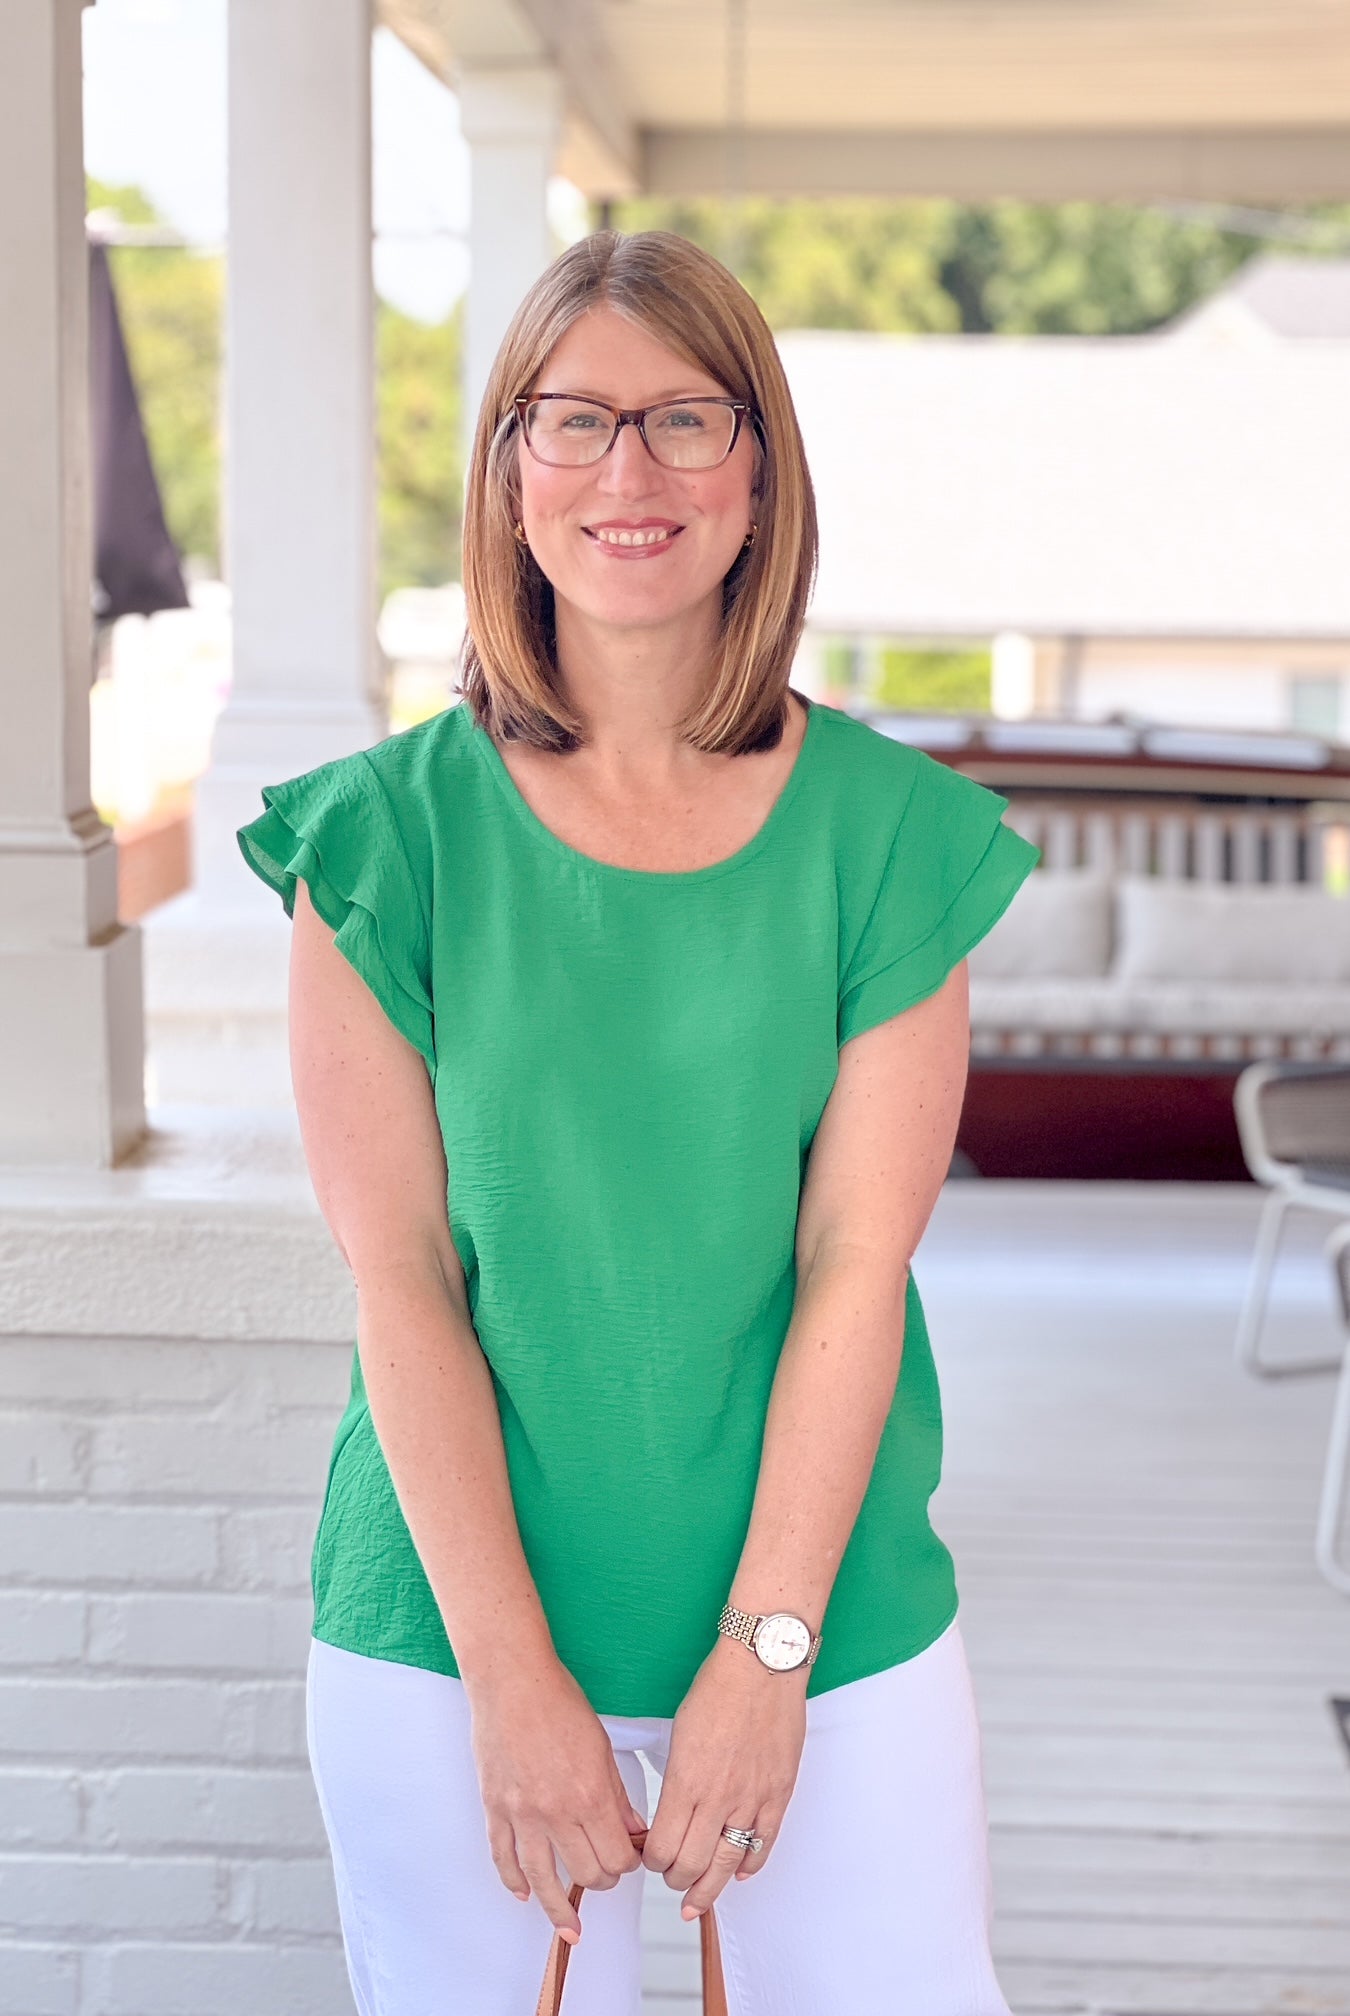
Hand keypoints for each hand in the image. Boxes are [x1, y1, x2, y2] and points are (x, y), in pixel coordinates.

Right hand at [466, 1658, 645, 1945]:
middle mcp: (556, 1812)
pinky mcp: (495, 1809)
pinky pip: (503, 1858)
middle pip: (585, 1872)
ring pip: (542, 1879)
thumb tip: (633, 1829)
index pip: (617, 1855)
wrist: (512, 1681)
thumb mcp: (602, 1746)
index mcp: (589, 1795)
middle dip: (601, 1879)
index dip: (628, 1863)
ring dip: (558, 1908)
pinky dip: (514, 1882)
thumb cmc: (559, 1703)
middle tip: (605, 1874)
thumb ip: (618, 1795)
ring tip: (568, 1928)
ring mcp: (521, 1814)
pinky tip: (524, 1895)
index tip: (630, 1858)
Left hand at [642, 1635, 805, 1918]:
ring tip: (698, 1901)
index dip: (652, 1861)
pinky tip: (740, 1874)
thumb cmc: (717, 1689)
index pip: (662, 1846)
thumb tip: (673, 1810)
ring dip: (710, 1889)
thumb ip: (677, 1779)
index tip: (649, 1859)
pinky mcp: (778, 1794)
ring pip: (728, 1864)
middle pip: (692, 1865)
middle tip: (671, 1881)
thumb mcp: (679, 1733)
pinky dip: (750, 1865)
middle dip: (676, 1880)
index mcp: (685, 1782)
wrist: (761, 1667)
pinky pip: (764, 1843)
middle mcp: (718, 1798)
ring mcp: (751, 1800)